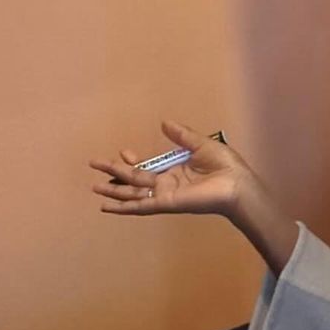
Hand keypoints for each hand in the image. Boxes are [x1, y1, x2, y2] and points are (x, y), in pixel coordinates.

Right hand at [91, 120, 299, 276]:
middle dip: (114, 173)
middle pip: (134, 179)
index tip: (121, 152)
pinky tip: (107, 206)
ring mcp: (163, 195)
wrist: (236, 183)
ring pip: (132, 192)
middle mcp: (165, 183)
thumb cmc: (223, 165)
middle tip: (94, 165)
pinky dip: (123, 207)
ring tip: (94, 186)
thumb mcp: (199, 144)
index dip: (133, 161)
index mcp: (174, 169)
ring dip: (113, 191)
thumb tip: (164, 122)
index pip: (147, 167)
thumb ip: (181, 135)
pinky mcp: (165, 203)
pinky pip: (140, 206)